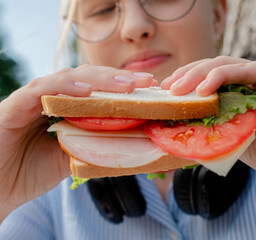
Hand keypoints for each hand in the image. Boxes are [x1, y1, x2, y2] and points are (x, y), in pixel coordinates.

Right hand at [0, 65, 155, 220]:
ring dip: (99, 80)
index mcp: (66, 107)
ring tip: (126, 85)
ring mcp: (33, 99)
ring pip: (69, 78)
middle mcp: (51, 97)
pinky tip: (86, 92)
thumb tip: (132, 143)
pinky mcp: (14, 106)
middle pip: (88, 79)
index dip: (123, 86)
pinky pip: (40, 90)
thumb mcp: (72, 156)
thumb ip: (93, 145)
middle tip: (146, 81)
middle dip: (118, 78)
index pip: (97, 89)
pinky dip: (64, 88)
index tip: (150, 87)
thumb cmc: (32, 171)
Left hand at [161, 56, 255, 213]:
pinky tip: (204, 89)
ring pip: (221, 66)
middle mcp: (247, 82)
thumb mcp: (225, 136)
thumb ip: (205, 124)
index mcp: (236, 95)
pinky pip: (241, 69)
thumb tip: (171, 123)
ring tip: (179, 90)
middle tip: (168, 89)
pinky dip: (219, 76)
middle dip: (186, 77)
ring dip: (197, 75)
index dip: (185, 83)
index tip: (165, 92)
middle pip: (210, 71)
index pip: (206, 82)